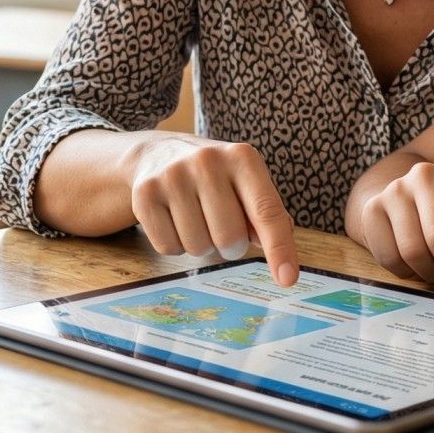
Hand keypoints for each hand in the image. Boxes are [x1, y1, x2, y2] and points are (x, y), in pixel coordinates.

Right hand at [128, 135, 298, 285]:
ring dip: (201, 244)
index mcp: (242, 157)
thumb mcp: (245, 182)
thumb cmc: (214, 176)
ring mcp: (173, 176)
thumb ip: (267, 214)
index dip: (279, 247)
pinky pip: (168, 248)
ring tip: (196, 216)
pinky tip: (173, 218)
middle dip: (231, 246)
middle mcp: (208, 161)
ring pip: (198, 247)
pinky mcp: (145, 194)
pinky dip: (175, 245)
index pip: (266, 210)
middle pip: (230, 238)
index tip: (288, 278)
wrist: (158, 154)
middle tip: (222, 226)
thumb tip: (281, 253)